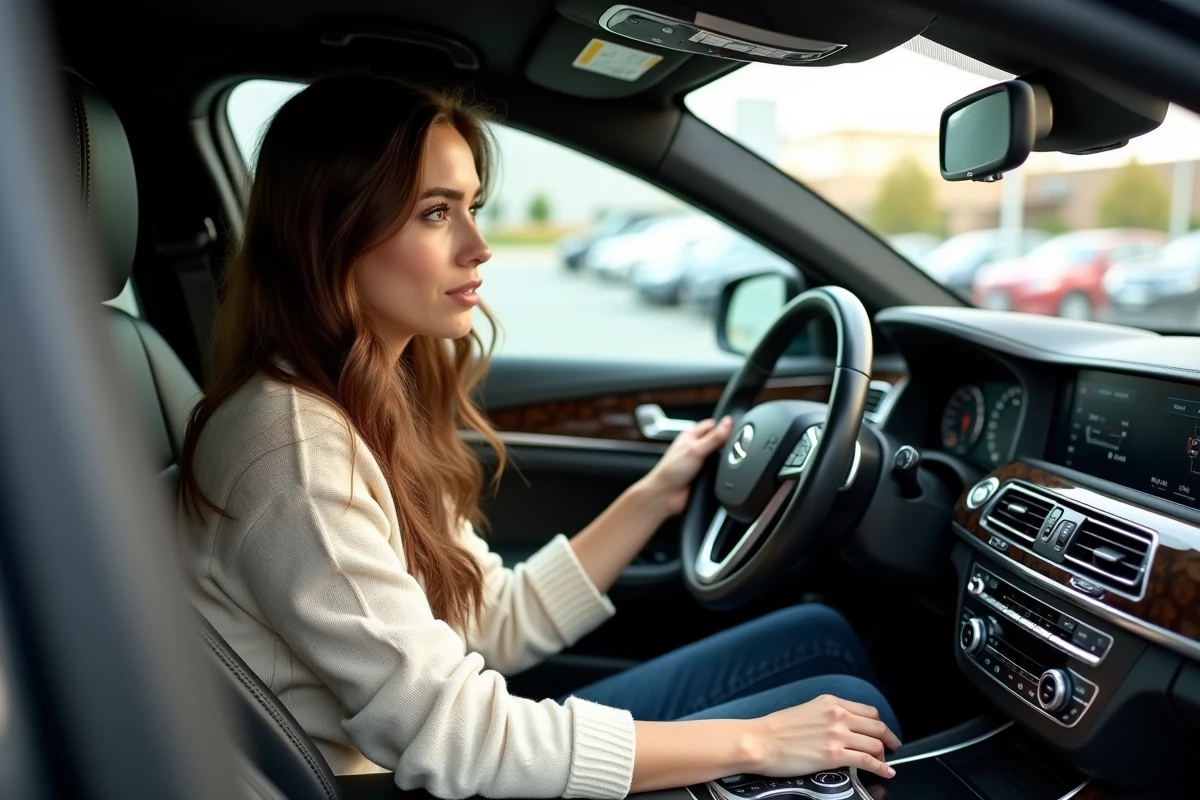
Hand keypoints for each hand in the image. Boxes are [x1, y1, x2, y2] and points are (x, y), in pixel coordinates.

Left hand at [640, 416, 733, 516]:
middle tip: (736, 447)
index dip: (724, 426)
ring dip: (724, 460)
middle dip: (726, 445)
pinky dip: (722, 473)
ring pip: (719, 457)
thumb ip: (714, 437)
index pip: (712, 425)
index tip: (736, 430)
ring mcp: (699, 462)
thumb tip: (728, 422)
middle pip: (717, 441)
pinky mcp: (704, 476)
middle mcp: (695, 448)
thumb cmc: (671, 471)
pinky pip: (718, 471)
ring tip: (730, 461)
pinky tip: (725, 474)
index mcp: (690, 436)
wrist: (666, 496)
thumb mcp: (696, 450)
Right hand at [747, 694, 901, 779]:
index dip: (879, 724)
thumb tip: (842, 728)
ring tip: (885, 762)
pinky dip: (882, 768)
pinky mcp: (835, 755)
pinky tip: (886, 772)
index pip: (868, 711)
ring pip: (876, 744)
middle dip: (888, 738)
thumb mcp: (806, 711)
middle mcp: (837, 715)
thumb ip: (827, 715)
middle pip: (877, 726)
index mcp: (830, 702)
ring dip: (884, 755)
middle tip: (892, 746)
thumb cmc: (776, 729)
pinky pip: (868, 761)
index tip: (882, 732)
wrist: (760, 741)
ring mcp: (837, 735)